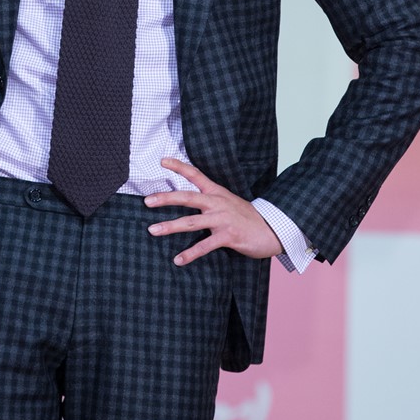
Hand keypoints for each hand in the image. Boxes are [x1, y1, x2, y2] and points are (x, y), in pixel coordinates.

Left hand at [144, 157, 282, 265]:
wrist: (272, 230)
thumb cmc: (246, 217)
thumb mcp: (227, 201)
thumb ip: (209, 199)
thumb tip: (188, 200)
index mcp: (216, 192)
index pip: (195, 175)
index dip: (179, 166)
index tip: (162, 160)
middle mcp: (217, 203)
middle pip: (188, 197)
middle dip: (166, 198)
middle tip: (147, 201)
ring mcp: (222, 219)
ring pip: (192, 222)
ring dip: (170, 226)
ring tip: (152, 230)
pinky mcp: (228, 236)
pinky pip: (205, 246)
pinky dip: (190, 254)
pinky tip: (178, 259)